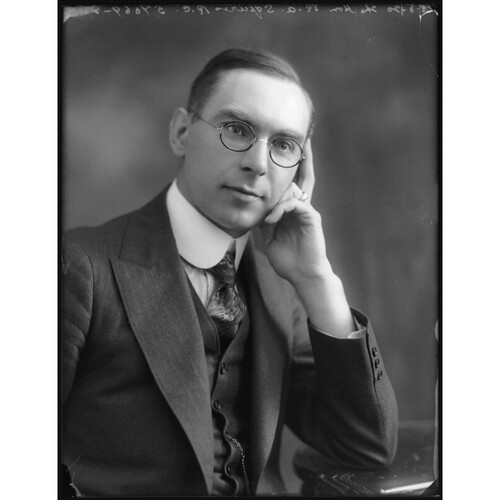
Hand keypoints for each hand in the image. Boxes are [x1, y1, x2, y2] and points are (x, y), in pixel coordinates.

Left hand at [260, 140, 328, 285]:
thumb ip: (264, 220)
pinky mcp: (312, 217)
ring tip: (267, 219)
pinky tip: (272, 220)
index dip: (294, 167)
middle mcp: (301, 206)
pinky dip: (281, 209)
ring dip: (276, 199)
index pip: (293, 183)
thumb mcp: (269, 237)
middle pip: (301, 177)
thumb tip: (252, 208)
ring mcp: (307, 210)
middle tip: (296, 143)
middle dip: (301, 160)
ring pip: (293, 189)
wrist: (302, 275)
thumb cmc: (287, 259)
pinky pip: (295, 204)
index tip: (292, 150)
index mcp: (292, 210)